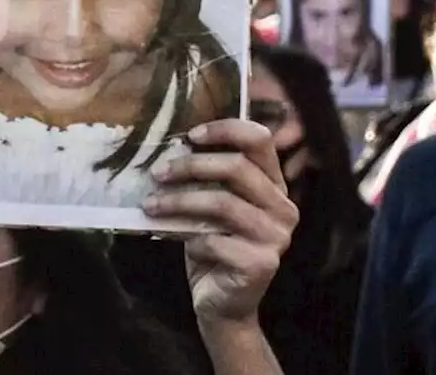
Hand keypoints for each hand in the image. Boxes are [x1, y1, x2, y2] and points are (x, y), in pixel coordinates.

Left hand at [144, 119, 298, 325]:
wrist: (221, 305)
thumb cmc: (213, 248)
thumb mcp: (211, 208)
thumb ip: (207, 181)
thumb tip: (170, 149)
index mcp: (274, 185)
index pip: (260, 140)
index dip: (226, 130)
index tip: (191, 135)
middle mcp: (283, 208)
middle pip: (238, 168)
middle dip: (191, 166)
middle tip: (158, 172)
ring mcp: (276, 237)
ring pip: (222, 203)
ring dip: (179, 202)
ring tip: (152, 205)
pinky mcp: (262, 264)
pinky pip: (214, 241)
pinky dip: (190, 241)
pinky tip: (182, 245)